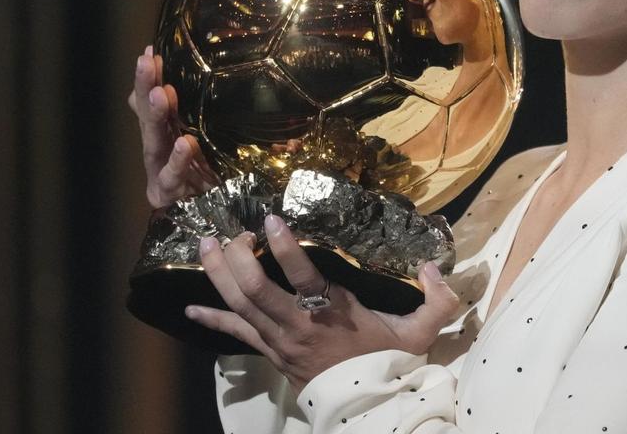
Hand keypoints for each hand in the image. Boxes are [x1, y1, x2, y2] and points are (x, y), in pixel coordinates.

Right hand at [126, 44, 219, 207]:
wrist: (217, 220)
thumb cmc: (221, 174)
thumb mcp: (228, 141)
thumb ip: (234, 121)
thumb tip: (257, 89)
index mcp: (171, 131)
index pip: (155, 100)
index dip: (150, 77)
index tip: (151, 51)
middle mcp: (161, 148)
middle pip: (149, 115)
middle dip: (146, 88)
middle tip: (146, 63)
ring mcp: (160, 172)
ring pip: (154, 142)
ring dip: (156, 117)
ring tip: (161, 95)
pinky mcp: (166, 196)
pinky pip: (171, 177)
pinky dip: (177, 162)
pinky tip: (184, 144)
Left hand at [185, 214, 459, 394]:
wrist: (366, 406)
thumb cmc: (388, 362)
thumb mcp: (422, 333)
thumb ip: (438, 300)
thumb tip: (436, 266)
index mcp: (334, 313)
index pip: (303, 277)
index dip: (284, 248)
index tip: (271, 219)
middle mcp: (299, 325)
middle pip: (256, 290)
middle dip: (237, 258)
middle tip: (231, 231)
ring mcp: (279, 340)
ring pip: (239, 305)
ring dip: (218, 275)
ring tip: (205, 245)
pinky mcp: (269, 352)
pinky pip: (234, 334)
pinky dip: (210, 319)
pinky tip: (189, 308)